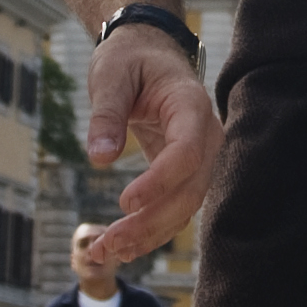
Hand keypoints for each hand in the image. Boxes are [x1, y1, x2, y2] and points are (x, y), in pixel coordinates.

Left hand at [87, 30, 218, 259]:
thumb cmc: (130, 59)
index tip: (124, 201)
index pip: (188, 152)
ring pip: (185, 207)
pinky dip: (149, 230)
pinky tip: (119, 247)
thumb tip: (99, 159)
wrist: (147, 53)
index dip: (160, 181)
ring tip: (105, 252)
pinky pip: (175, 207)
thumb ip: (106, 114)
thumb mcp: (110, 75)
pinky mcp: (185, 172)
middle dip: (151, 222)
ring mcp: (201, 157)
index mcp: (192, 106)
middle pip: (191, 190)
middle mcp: (206, 136)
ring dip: (148, 235)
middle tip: (109, 243)